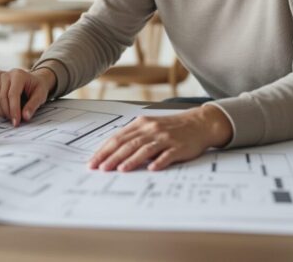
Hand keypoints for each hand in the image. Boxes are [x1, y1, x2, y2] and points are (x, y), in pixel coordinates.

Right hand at [0, 67, 56, 125]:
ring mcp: (0, 81)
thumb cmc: (38, 87)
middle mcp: (7, 76)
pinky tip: (5, 114)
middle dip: (7, 112)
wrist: (35, 81)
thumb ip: (33, 105)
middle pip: (2, 97)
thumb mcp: (41, 95)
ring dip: (1, 111)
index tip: (16, 122)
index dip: (14, 110)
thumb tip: (25, 117)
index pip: (13, 94)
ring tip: (11, 118)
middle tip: (14, 122)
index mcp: (19, 75)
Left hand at [88, 105, 232, 171]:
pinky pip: (167, 155)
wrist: (199, 123)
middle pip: (128, 143)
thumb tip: (112, 151)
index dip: (104, 150)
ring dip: (131, 160)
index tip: (93, 162)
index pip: (117, 138)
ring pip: (144, 149)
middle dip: (112, 157)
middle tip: (100, 168)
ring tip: (120, 169)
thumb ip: (133, 136)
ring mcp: (165, 138)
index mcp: (141, 124)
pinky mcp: (179, 147)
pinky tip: (152, 168)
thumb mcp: (150, 127)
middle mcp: (151, 129)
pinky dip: (159, 161)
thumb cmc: (171, 127)